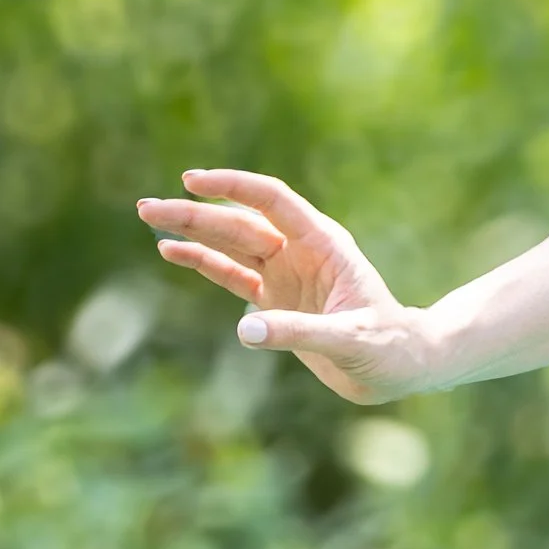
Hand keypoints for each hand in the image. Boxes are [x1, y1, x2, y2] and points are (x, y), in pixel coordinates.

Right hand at [135, 168, 432, 404]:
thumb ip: (299, 333)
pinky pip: (231, 275)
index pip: (272, 201)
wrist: (401, 366)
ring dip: (191, 232)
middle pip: (240, 222)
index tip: (193, 181)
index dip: (233, 188)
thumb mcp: (350, 340)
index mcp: (324, 243)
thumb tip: (246, 330)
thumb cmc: (387, 347)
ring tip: (149, 217)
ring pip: (230, 244)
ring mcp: (285, 273)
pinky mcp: (275, 300)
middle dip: (195, 213)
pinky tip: (171, 251)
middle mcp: (300, 251)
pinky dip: (202, 263)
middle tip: (147, 207)